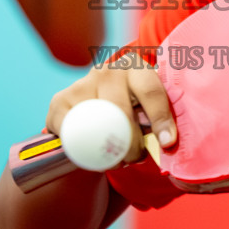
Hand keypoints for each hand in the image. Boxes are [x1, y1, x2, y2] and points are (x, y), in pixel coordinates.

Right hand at [47, 60, 177, 164]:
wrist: (99, 96)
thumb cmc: (133, 105)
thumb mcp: (148, 103)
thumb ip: (161, 118)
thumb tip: (167, 143)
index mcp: (135, 67)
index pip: (150, 91)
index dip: (160, 118)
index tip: (166, 143)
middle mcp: (107, 70)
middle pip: (121, 112)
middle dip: (132, 145)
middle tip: (135, 158)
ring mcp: (82, 83)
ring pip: (96, 123)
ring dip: (107, 151)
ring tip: (116, 161)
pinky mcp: (60, 100)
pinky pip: (68, 130)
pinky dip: (79, 148)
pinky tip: (90, 154)